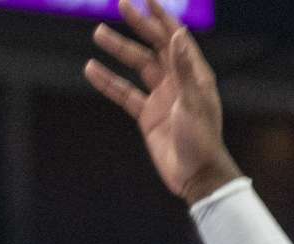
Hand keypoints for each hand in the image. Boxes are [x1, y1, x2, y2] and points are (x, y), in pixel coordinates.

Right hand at [84, 0, 240, 203]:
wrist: (196, 176)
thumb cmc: (202, 140)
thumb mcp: (192, 102)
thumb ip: (183, 69)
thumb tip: (178, 35)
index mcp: (195, 76)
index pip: (176, 39)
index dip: (162, 17)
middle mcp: (178, 82)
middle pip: (155, 47)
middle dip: (139, 25)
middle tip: (121, 3)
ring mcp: (162, 98)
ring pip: (137, 67)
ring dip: (119, 49)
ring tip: (98, 32)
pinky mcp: (148, 116)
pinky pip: (124, 93)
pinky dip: (108, 82)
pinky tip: (91, 68)